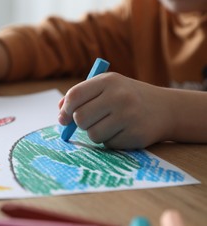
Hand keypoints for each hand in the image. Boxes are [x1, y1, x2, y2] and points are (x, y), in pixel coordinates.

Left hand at [58, 72, 173, 148]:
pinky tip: (122, 131)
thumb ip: (82, 95)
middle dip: (81, 123)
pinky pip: (108, 144)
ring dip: (96, 133)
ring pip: (93, 135)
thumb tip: (60, 112)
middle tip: (90, 121)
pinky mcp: (135, 135)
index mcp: (109, 81)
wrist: (166, 108)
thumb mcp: (107, 87)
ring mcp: (129, 116)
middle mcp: (119, 97)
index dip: (65, 110)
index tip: (63, 118)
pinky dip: (110, 141)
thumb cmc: (128, 97)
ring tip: (110, 125)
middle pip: (80, 118)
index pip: (75, 96)